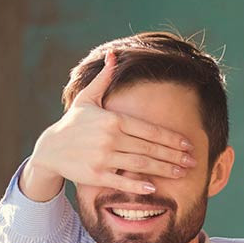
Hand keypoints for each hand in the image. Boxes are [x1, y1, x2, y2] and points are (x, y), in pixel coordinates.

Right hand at [21, 50, 197, 200]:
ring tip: (182, 172)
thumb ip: (104, 78)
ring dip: (164, 169)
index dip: (171, 138)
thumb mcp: (87, 98)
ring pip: (141, 164)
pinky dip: (137, 185)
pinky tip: (153, 188)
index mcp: (113, 119)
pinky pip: (121, 181)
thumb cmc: (73, 123)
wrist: (50, 148)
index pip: (149, 130)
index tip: (187, 143)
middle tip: (193, 160)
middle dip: (174, 155)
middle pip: (150, 148)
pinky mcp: (96, 175)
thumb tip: (113, 54)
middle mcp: (110, 138)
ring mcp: (103, 158)